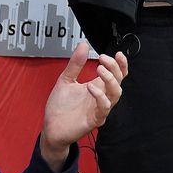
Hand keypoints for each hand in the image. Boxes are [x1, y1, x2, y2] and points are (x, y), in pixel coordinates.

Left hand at [39, 42, 128, 172]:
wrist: (51, 128)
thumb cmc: (60, 107)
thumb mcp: (66, 79)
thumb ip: (75, 64)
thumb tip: (83, 45)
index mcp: (97, 87)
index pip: (117, 75)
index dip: (121, 64)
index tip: (117, 53)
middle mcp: (101, 97)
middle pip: (118, 81)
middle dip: (115, 67)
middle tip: (103, 58)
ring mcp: (99, 109)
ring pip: (116, 93)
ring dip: (110, 79)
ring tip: (99, 69)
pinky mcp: (94, 120)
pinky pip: (104, 108)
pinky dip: (100, 96)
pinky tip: (91, 87)